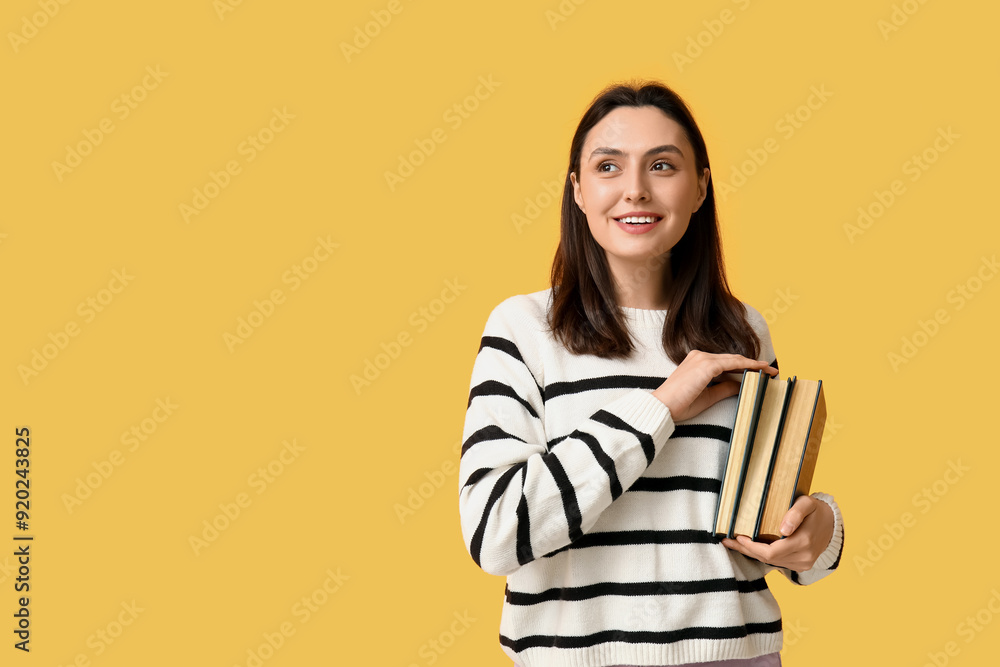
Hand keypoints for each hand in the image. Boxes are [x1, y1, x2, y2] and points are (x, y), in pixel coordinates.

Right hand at [651, 350, 776, 421]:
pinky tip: (759, 370)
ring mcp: (702, 359)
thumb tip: (740, 384)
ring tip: (770, 370)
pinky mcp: (706, 365)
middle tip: (771, 370)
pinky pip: (732, 363)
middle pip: (733, 359)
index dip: (744, 367)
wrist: (663, 407)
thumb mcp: (708, 396)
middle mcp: (700, 356)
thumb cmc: (680, 404)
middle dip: (753, 365)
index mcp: (697, 362)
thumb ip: (724, 388)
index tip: (760, 373)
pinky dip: (747, 366)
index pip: (726, 363)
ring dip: (754, 365)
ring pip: (735, 359)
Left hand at [722, 495, 834, 571]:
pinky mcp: (802, 565)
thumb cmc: (816, 511)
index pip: (770, 552)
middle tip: (728, 541)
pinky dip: (763, 556)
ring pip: (771, 563)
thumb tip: (783, 529)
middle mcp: (803, 557)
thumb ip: (795, 513)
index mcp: (803, 543)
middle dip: (746, 550)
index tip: (737, 537)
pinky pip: (778, 562)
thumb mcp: (807, 504)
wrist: (833, 524)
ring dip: (753, 554)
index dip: (751, 547)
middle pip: (767, 559)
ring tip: (735, 543)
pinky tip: (751, 548)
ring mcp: (803, 563)